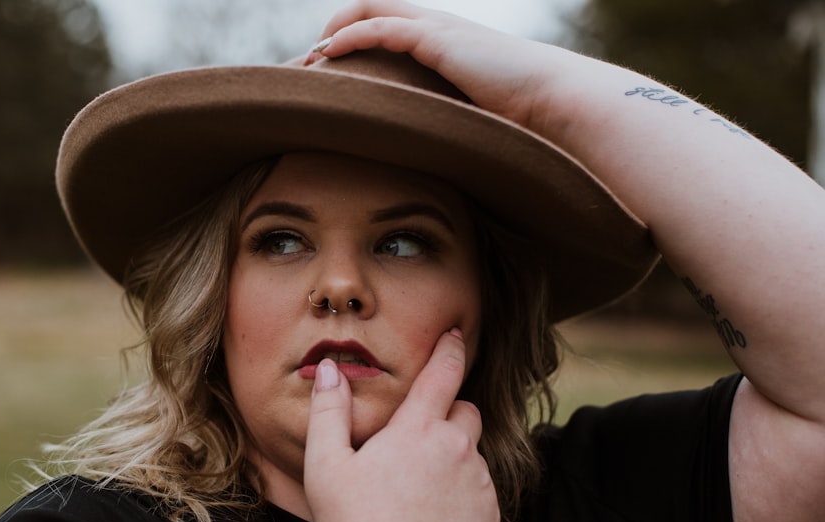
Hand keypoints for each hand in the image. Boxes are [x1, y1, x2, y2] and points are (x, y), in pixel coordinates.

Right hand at [304, 328, 499, 521]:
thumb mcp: (325, 465)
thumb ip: (329, 410)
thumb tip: (328, 368)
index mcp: (417, 430)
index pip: (443, 374)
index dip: (451, 349)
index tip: (457, 335)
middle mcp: (456, 449)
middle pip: (466, 411)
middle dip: (448, 415)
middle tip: (415, 445)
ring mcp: (478, 482)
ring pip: (473, 452)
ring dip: (454, 458)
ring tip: (417, 492)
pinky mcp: (490, 514)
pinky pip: (482, 488)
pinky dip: (464, 491)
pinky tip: (433, 516)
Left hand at [307, 0, 578, 130]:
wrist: (555, 102)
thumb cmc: (525, 122)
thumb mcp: (475, 122)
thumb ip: (448, 128)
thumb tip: (429, 163)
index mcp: (445, 44)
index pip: (389, 26)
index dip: (355, 40)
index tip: (330, 69)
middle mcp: (438, 29)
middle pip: (373, 10)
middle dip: (336, 30)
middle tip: (310, 61)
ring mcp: (438, 30)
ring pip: (372, 12)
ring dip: (335, 31)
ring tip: (309, 59)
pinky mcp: (437, 39)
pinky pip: (382, 28)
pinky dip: (351, 37)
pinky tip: (328, 54)